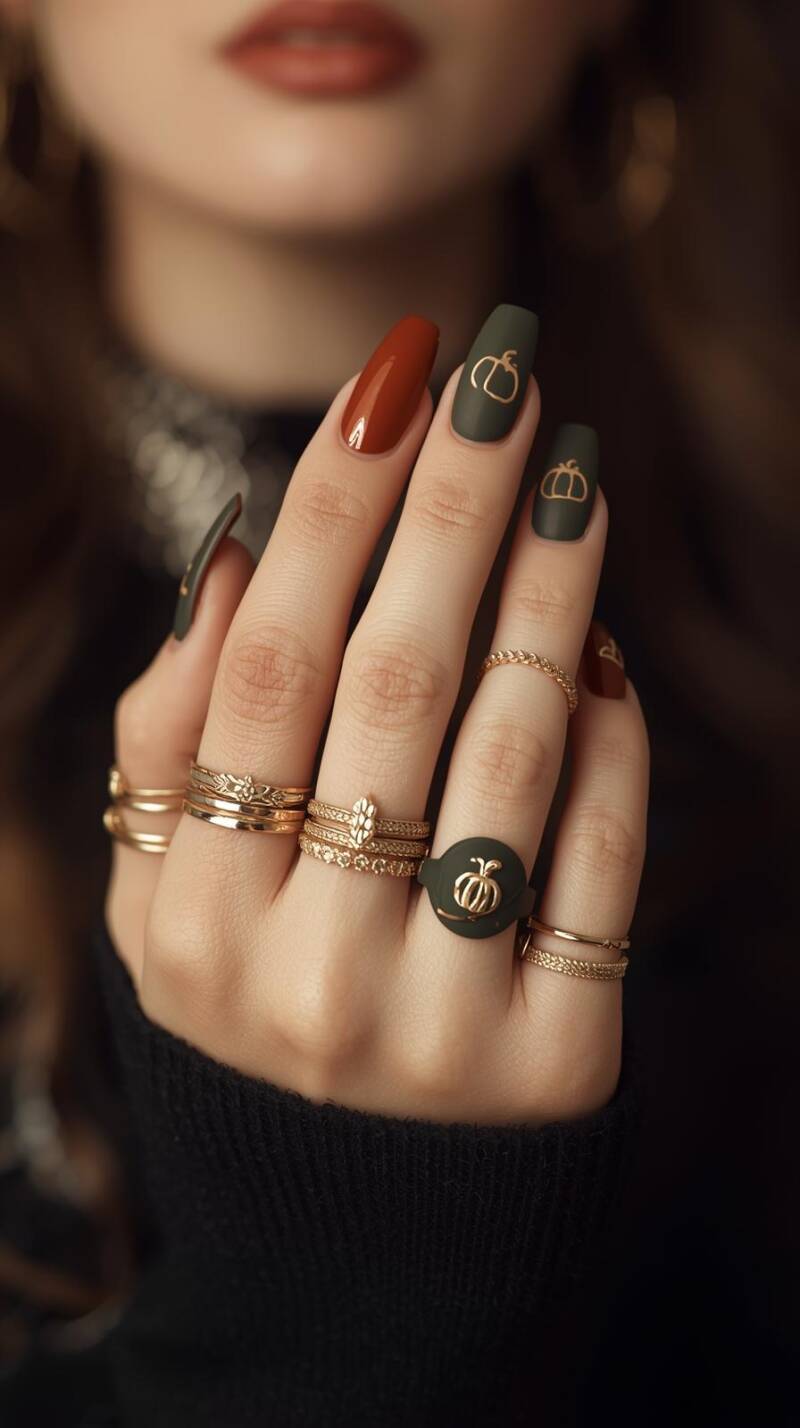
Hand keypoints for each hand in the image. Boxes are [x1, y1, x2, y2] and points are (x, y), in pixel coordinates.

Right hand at [107, 312, 647, 1124]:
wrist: (352, 1249)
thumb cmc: (253, 1026)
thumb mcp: (160, 910)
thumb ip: (168, 746)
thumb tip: (228, 562)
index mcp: (192, 913)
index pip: (264, 663)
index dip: (334, 505)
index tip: (396, 377)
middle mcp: (304, 967)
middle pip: (390, 680)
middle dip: (455, 502)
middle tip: (509, 372)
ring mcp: (437, 1024)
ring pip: (508, 750)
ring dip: (551, 588)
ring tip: (574, 474)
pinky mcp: (556, 1063)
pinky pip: (600, 859)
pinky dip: (609, 737)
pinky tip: (601, 650)